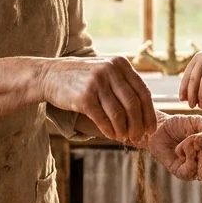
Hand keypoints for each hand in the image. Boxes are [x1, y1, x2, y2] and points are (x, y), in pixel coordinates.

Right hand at [40, 56, 155, 142]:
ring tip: (124, 138)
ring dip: (124, 130)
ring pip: (119, 114)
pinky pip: (103, 119)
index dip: (149, 113)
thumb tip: (147, 110)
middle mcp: (110, 70)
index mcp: (120, 64)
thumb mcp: (105, 70)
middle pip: (133, 104)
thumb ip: (124, 83)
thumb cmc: (81, 77)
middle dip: (139, 125)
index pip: (143, 91)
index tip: (151, 128)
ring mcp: (97, 83)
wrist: (50, 75)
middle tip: (138, 137)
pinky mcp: (84, 97)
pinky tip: (111, 136)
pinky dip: (109, 130)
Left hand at [179, 48, 201, 108]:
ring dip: (201, 98)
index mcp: (198, 58)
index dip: (183, 89)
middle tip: (191, 106)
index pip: (187, 75)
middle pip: (194, 81)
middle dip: (191, 95)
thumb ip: (199, 77)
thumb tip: (186, 96)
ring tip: (201, 107)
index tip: (182, 100)